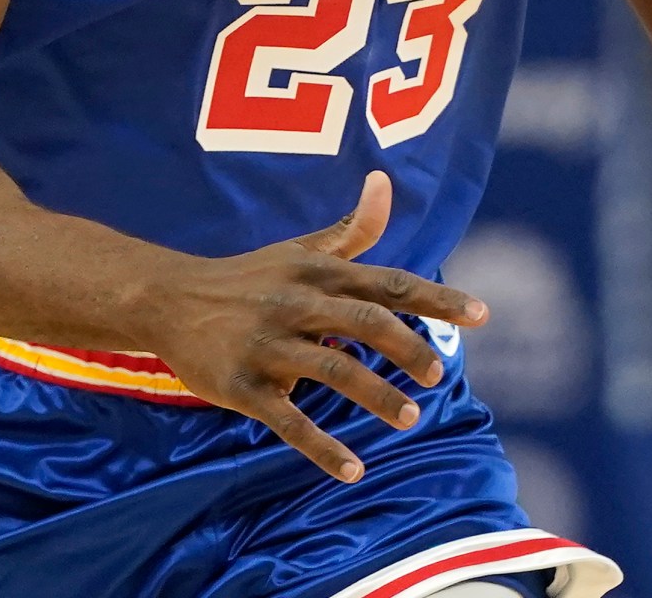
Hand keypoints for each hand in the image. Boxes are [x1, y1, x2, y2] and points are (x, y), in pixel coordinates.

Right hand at [134, 170, 487, 481]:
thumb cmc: (249, 277)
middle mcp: (298, 303)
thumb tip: (384, 181)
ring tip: (409, 419)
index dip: (437, 299)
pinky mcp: (242, 385)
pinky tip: (353, 469)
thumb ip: (351, 230)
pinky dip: (321, 447)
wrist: (169, 299)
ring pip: (332, 369)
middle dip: (407, 348)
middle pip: (366, 321)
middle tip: (437, 376)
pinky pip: (287, 420)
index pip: (390, 282)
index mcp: (320, 273)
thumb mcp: (299, 250)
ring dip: (375, 395)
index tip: (482, 316)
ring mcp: (270, 345)